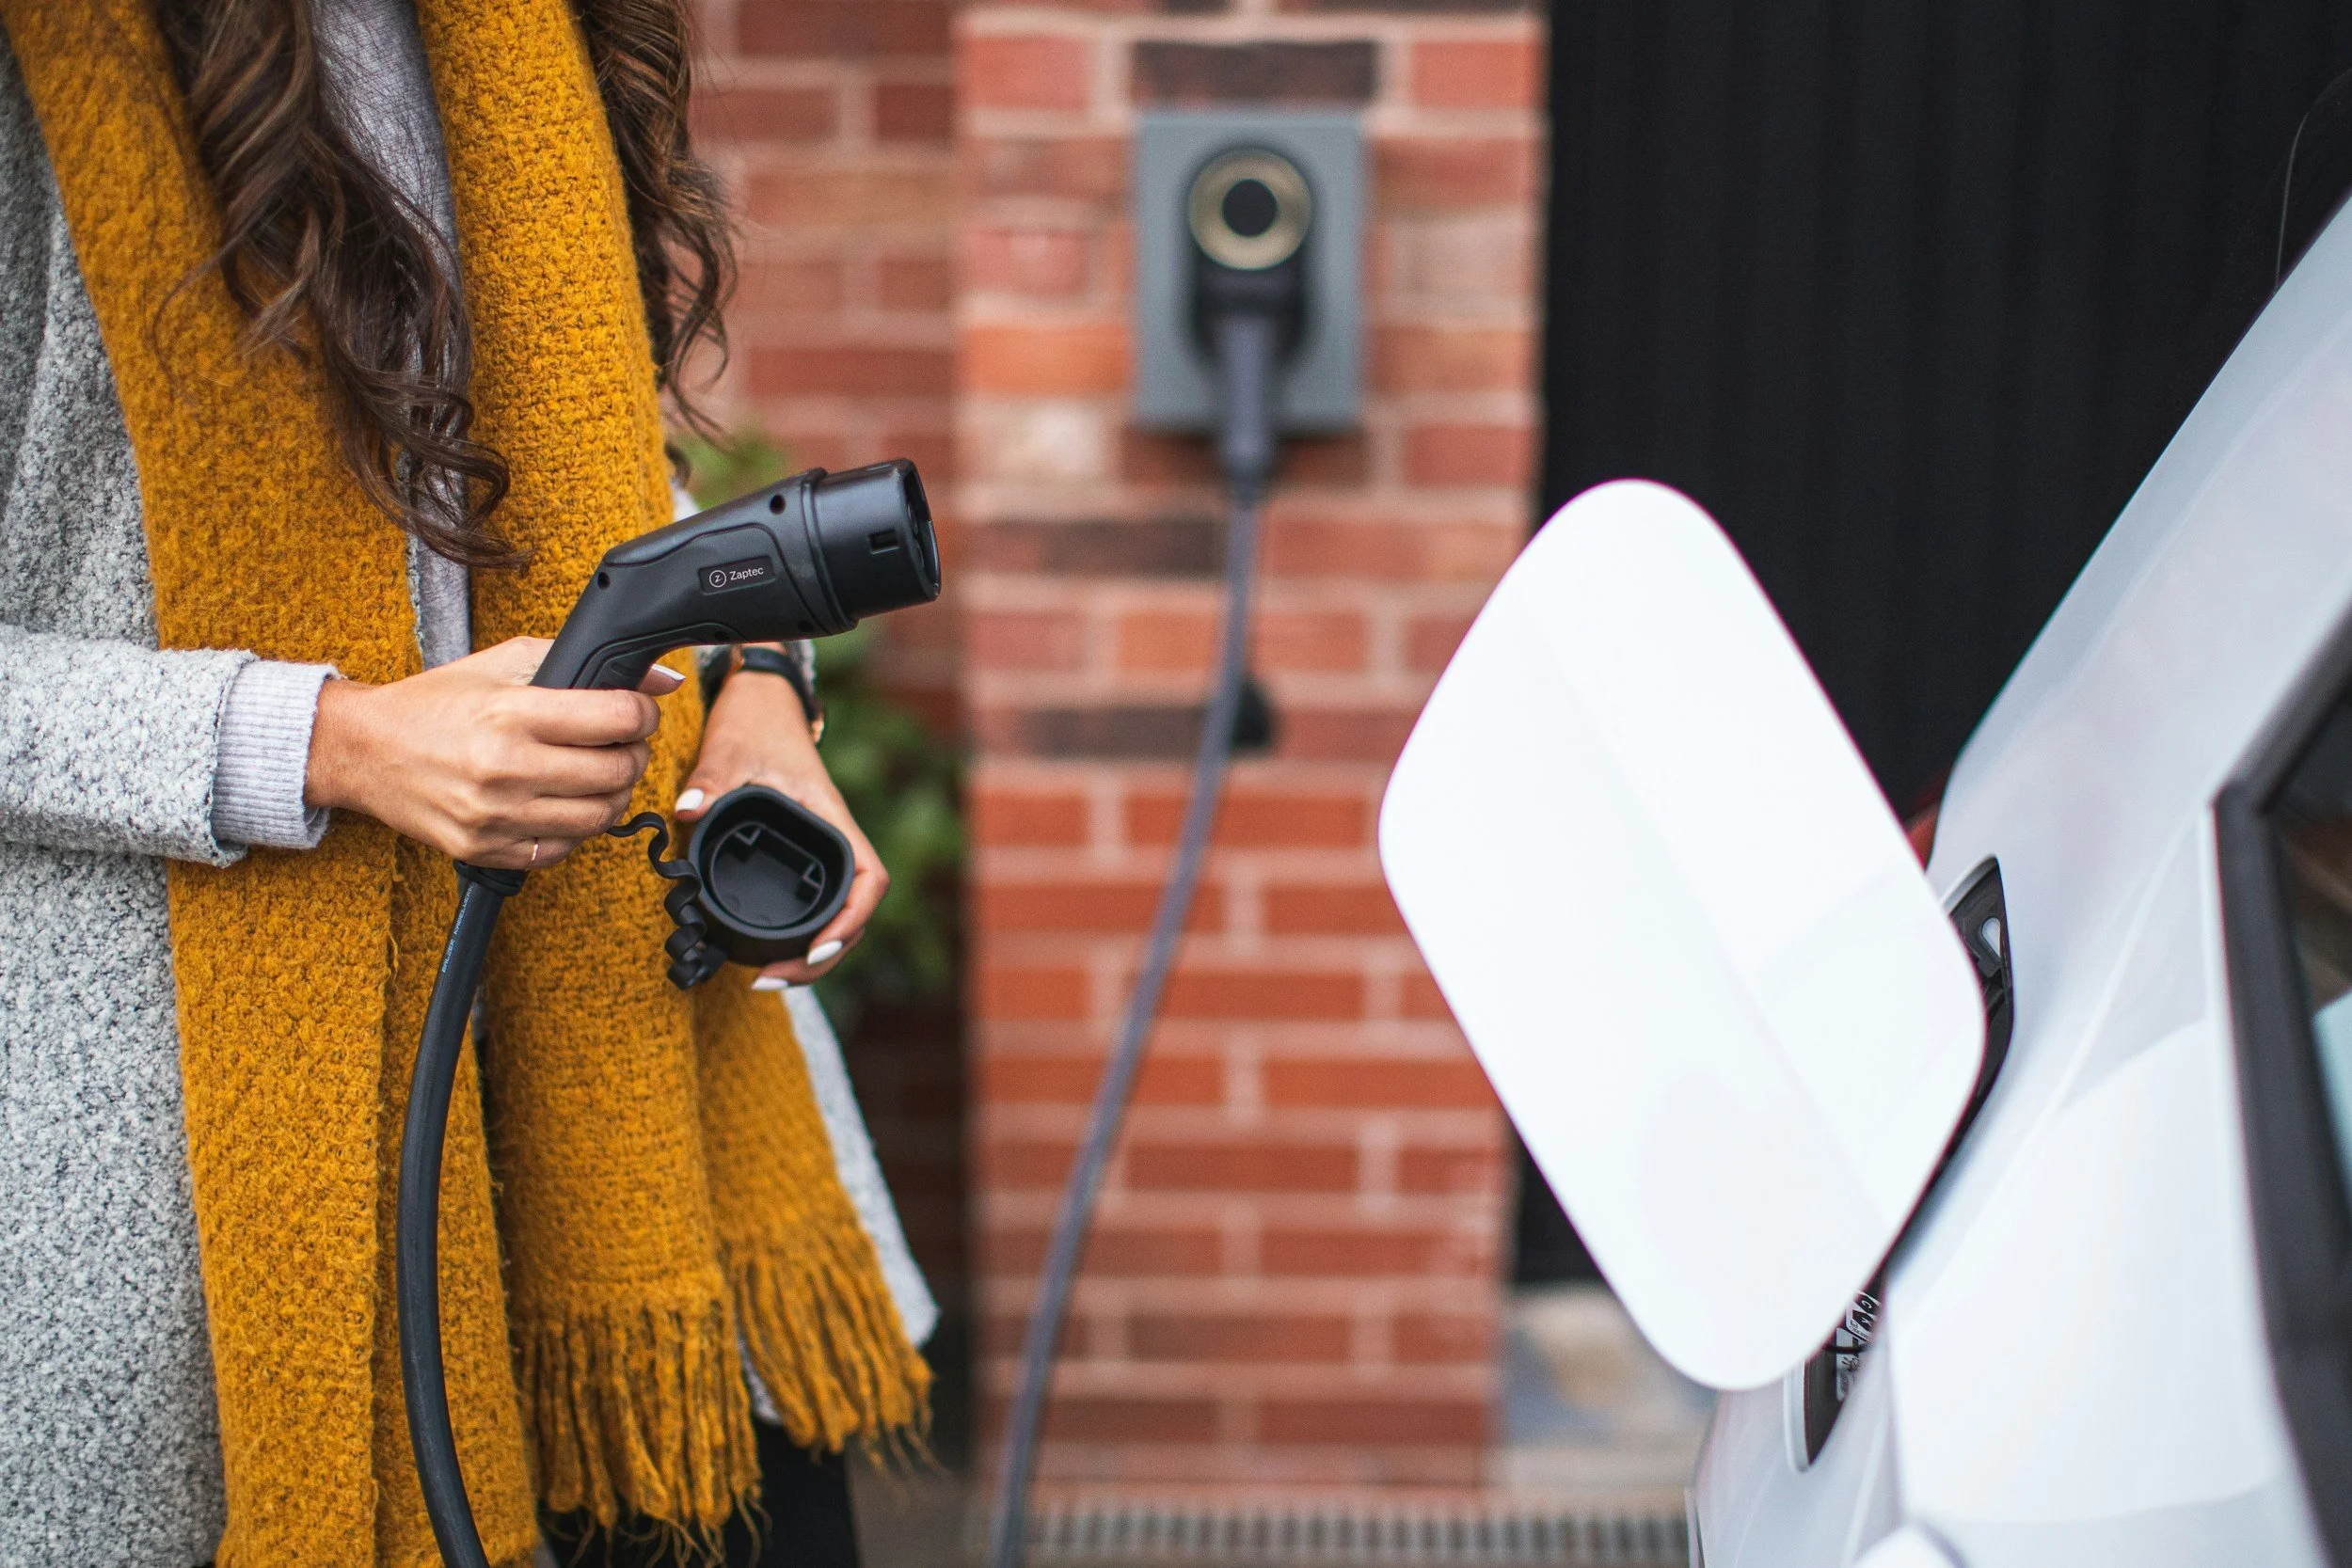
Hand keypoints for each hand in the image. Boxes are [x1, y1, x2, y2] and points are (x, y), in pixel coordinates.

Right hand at [305, 636, 680, 868]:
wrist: (365, 750)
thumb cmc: (436, 702)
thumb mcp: (503, 664)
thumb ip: (579, 662)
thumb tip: (661, 679)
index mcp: (511, 714)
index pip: (616, 719)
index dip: (643, 714)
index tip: (639, 712)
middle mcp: (504, 768)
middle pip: (616, 773)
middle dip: (634, 755)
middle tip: (625, 745)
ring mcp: (494, 816)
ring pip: (598, 818)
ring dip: (613, 795)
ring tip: (600, 774)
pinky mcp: (485, 849)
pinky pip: (561, 850)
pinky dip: (576, 828)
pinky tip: (565, 803)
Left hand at [676, 654, 885, 985]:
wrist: (762, 701)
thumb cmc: (756, 723)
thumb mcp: (730, 749)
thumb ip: (710, 780)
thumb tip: (689, 810)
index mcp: (831, 819)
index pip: (868, 879)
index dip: (850, 920)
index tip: (816, 947)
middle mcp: (833, 840)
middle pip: (854, 914)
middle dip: (822, 956)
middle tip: (773, 978)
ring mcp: (819, 850)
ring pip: (837, 915)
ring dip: (812, 954)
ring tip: (769, 976)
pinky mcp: (801, 854)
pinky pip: (815, 903)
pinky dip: (800, 935)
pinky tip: (770, 952)